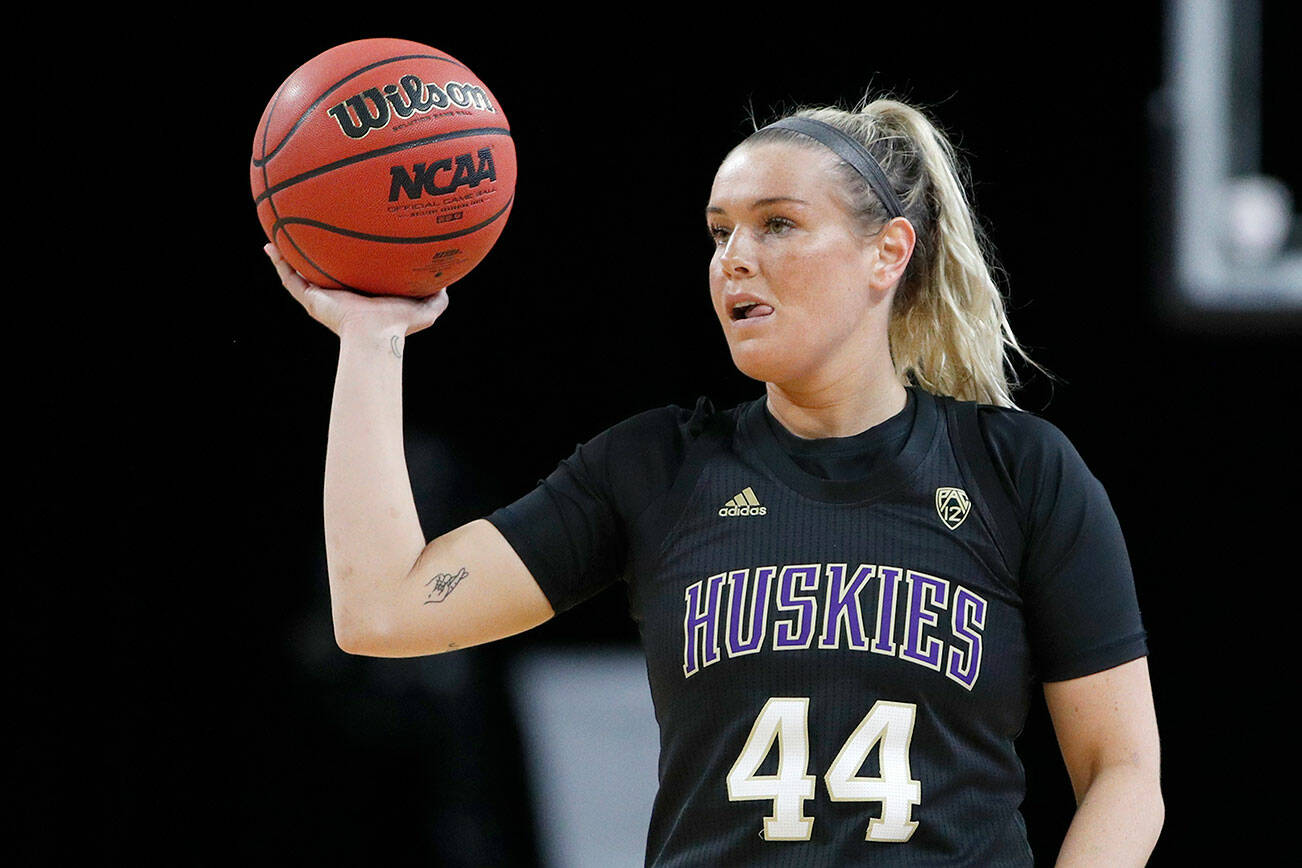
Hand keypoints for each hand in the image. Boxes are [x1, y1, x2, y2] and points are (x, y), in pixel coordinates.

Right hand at [264, 243, 448, 338]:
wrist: (376, 334)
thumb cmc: (399, 325)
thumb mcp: (426, 308)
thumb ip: (438, 297)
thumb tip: (447, 282)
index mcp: (362, 294)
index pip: (352, 273)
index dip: (348, 258)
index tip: (345, 240)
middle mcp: (340, 295)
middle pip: (324, 270)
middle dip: (316, 253)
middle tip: (310, 231)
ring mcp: (323, 297)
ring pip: (300, 272)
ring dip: (289, 254)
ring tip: (278, 233)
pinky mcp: (311, 300)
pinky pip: (290, 279)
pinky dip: (279, 263)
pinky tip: (269, 246)